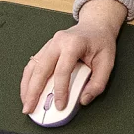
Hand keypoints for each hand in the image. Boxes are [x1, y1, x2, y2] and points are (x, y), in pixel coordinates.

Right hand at [19, 0, 124, 114]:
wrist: (95, 25)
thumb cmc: (101, 43)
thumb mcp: (107, 62)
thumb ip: (98, 83)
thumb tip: (84, 100)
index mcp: (73, 44)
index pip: (62, 70)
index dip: (60, 90)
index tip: (59, 106)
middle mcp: (57, 42)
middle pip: (41, 69)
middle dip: (33, 91)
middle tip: (29, 109)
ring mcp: (49, 44)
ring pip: (32, 67)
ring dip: (27, 86)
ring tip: (26, 103)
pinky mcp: (45, 48)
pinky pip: (33, 65)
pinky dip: (28, 79)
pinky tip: (27, 91)